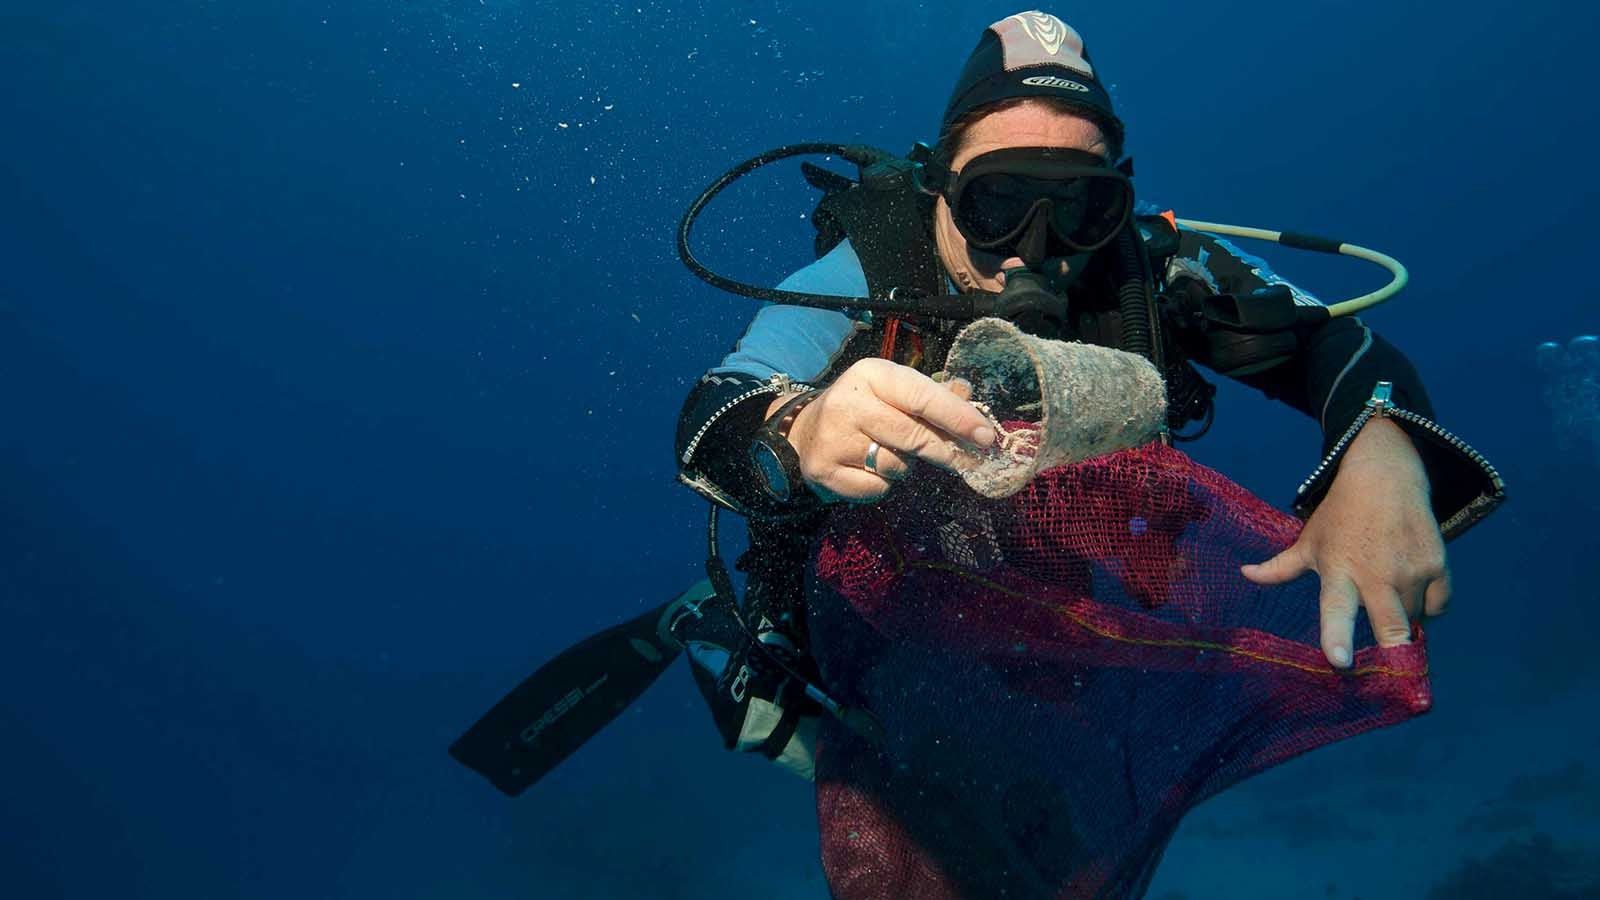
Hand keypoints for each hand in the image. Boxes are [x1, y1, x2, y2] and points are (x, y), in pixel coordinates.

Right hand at [783, 358, 995, 502]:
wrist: (803, 433)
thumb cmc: (863, 409)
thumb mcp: (892, 390)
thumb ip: (932, 394)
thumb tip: (969, 398)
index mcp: (871, 375)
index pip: (923, 396)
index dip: (958, 417)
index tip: (985, 435)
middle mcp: (848, 403)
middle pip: (913, 436)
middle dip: (945, 451)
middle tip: (966, 461)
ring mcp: (833, 439)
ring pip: (896, 466)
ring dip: (905, 466)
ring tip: (892, 454)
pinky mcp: (825, 471)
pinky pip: (877, 488)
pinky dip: (883, 485)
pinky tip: (871, 469)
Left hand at [1241, 418, 1448, 668]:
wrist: (1386, 477)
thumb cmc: (1340, 515)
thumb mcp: (1308, 541)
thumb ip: (1279, 567)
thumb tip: (1244, 574)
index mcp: (1338, 571)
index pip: (1335, 610)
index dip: (1337, 638)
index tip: (1339, 662)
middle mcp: (1376, 574)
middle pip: (1391, 627)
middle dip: (1394, 651)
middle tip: (1389, 666)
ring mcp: (1410, 569)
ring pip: (1413, 621)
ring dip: (1404, 623)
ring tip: (1388, 600)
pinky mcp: (1437, 564)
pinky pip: (1437, 607)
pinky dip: (1427, 610)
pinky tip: (1413, 595)